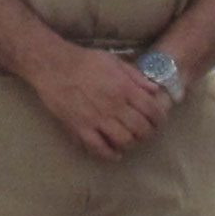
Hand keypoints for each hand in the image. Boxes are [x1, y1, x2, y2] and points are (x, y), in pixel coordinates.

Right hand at [29, 47, 169, 160]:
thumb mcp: (114, 61)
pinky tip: (115, 154)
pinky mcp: (81, 127)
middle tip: (147, 133)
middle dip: (148, 133)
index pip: (151, 109)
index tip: (159, 122)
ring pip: (124, 140)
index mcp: (124, 88)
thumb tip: (154, 90)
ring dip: (131, 143)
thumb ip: (135, 76)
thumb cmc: (85, 60)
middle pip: (141, 128)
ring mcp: (97, 118)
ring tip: (131, 141)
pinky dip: (110, 154)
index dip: (159, 119)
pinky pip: (98, 147)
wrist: (54, 66)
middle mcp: (114, 105)